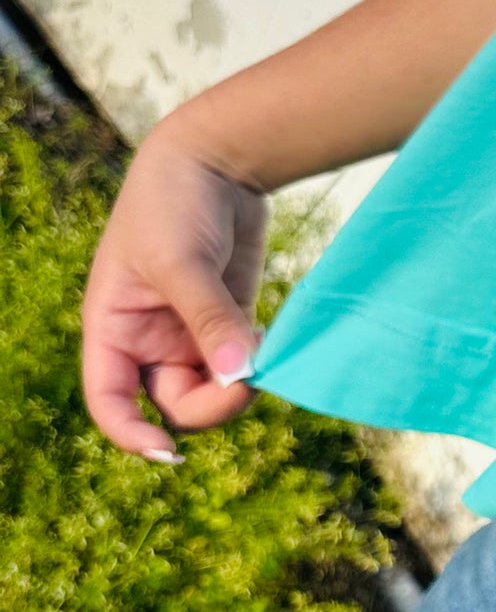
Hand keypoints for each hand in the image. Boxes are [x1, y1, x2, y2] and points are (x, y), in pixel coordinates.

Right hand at [80, 120, 268, 460]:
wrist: (217, 158)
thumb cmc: (175, 200)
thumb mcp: (182, 260)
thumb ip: (209, 320)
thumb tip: (240, 376)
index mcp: (113, 327)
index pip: (110, 399)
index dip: (131, 433)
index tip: (167, 453)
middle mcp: (148, 339)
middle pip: (174, 404)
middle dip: (211, 405)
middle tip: (250, 382)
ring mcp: (190, 333)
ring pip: (213, 390)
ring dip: (238, 386)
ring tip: (261, 346)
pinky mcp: (229, 322)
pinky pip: (241, 365)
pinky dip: (257, 364)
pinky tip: (268, 335)